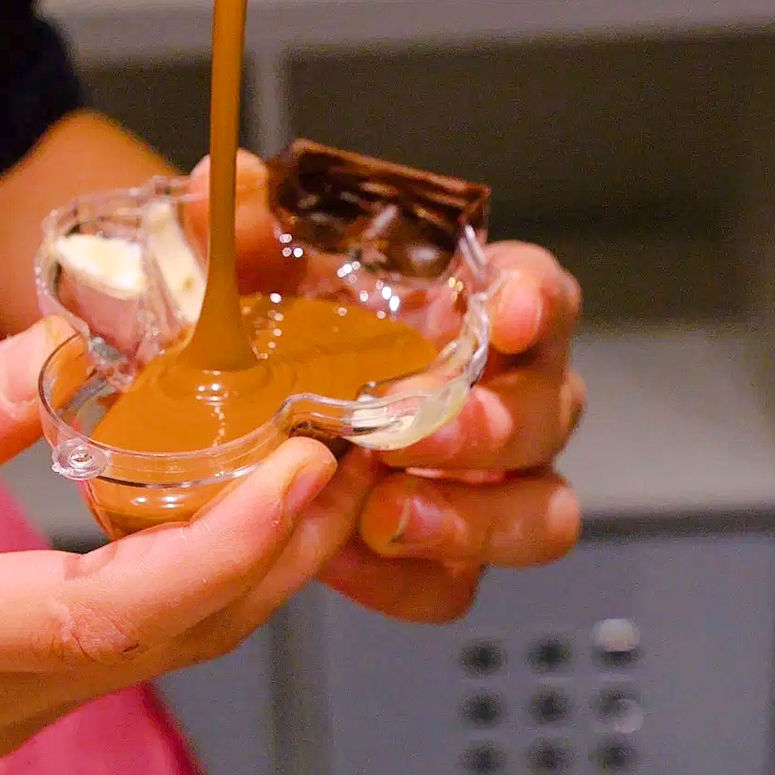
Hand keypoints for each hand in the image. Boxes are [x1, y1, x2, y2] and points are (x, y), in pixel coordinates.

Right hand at [0, 317, 370, 774]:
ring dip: (250, 565)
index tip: (299, 467)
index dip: (223, 545)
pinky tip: (218, 511)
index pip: (108, 611)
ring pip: (159, 649)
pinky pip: (119, 647)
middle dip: (278, 546)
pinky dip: (191, 580)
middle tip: (346, 442)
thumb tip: (66, 351)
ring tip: (310, 468)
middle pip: (170, 635)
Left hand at [186, 153, 584, 622]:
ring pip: (540, 514)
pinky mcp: (450, 557)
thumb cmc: (280, 326)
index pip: (544, 293)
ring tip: (388, 518)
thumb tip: (222, 188)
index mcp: (478, 312)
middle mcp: (508, 397)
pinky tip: (343, 559)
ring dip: (473, 520)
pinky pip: (457, 586)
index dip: (537, 302)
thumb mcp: (252, 270)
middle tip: (409, 433)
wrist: (243, 411)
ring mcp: (491, 486)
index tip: (506, 315)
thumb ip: (241, 224)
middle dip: (488, 428)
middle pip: (552, 412)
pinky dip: (406, 581)